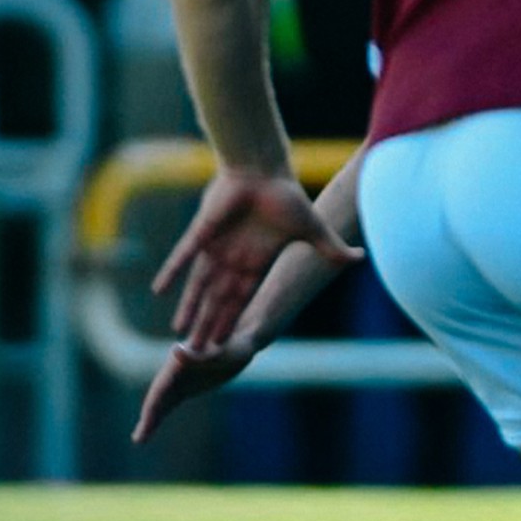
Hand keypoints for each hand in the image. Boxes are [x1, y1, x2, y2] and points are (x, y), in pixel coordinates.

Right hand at [132, 333, 262, 443]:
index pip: (162, 387)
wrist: (242, 340)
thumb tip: (175, 350)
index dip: (153, 406)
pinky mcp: (185, 386)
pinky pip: (169, 402)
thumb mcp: (223, 351)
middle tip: (138, 439)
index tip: (146, 421)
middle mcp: (174, 369)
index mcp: (180, 361)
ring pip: (160, 401)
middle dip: (148, 418)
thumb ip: (201, 355)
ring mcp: (179, 378)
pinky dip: (159, 415)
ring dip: (150, 419)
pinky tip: (150, 428)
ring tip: (139, 439)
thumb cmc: (236, 345)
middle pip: (158, 396)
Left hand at [151, 168, 361, 353]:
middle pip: (217, 299)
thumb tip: (361, 258)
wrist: (263, 168)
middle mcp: (233, 259)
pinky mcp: (202, 231)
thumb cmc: (285, 195)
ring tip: (178, 332)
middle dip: (208, 324)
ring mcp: (215, 245)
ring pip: (198, 284)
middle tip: (195, 352)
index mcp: (255, 262)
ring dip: (189, 307)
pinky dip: (172, 272)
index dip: (232, 320)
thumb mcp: (311, 228)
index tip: (223, 344)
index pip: (242, 298)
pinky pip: (184, 255)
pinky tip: (159, 291)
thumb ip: (329, 248)